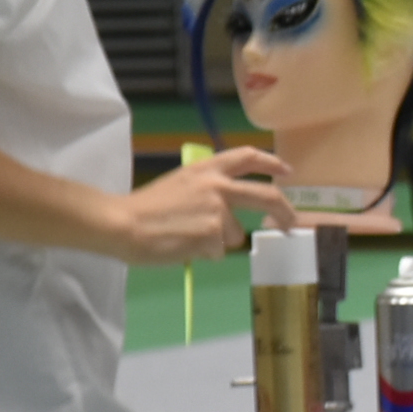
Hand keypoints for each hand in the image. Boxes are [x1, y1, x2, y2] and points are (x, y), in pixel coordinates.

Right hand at [106, 146, 295, 263]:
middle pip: (265, 196)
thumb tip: (226, 209)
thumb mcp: (180, 184)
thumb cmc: (145, 207)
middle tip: (290, 224)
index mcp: (207, 169)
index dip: (271, 163)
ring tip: (186, 237)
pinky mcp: (212, 235)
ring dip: (216, 241)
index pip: (247, 157)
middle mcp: (218, 186)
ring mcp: (217, 211)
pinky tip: (181, 246)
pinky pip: (216, 252)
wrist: (122, 224)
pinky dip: (202, 254)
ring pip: (233, 235)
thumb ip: (206, 189)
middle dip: (284, 211)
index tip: (286, 171)